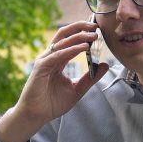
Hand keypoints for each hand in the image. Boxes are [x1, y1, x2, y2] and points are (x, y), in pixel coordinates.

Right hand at [0, 20, 107, 141]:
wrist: (37, 115)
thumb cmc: (53, 103)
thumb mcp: (77, 89)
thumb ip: (90, 77)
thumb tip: (105, 65)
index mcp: (58, 60)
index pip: (70, 40)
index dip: (82, 33)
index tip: (97, 30)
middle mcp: (50, 57)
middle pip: (64, 35)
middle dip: (80, 27)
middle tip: (95, 25)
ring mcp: (45, 61)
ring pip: (62, 42)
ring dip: (79, 37)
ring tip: (93, 35)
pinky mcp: (41, 67)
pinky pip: (58, 55)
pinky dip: (71, 50)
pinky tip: (83, 48)